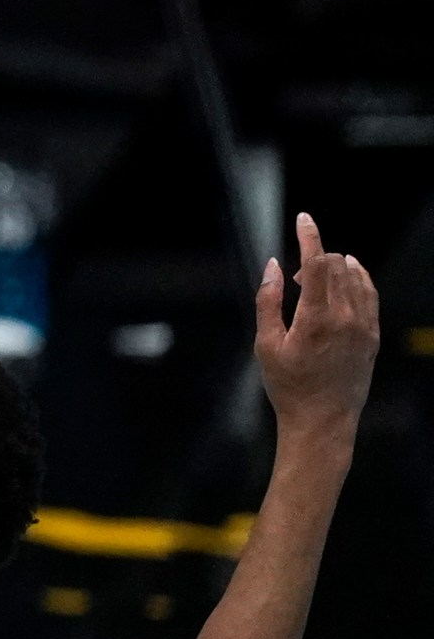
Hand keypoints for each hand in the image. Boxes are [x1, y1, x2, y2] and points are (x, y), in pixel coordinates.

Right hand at [254, 213, 378, 434]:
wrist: (323, 420)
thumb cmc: (287, 385)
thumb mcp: (265, 345)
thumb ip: (268, 301)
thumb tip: (272, 265)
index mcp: (316, 319)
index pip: (316, 264)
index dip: (309, 236)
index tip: (303, 218)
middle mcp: (345, 318)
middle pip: (336, 266)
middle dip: (314, 257)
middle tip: (292, 276)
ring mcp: (363, 326)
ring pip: (355, 277)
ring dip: (334, 267)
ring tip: (313, 282)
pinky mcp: (372, 335)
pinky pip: (370, 294)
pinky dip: (357, 278)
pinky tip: (347, 277)